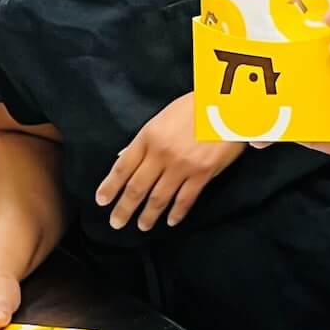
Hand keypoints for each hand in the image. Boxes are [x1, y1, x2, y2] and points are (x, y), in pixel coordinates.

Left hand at [96, 93, 241, 230]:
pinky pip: (185, 199)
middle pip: (137, 187)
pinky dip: (176, 213)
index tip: (102, 201)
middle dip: (124, 208)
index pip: (123, 167)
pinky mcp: (202, 173)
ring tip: (142, 226)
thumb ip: (143, 140)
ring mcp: (182, 165)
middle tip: (116, 222)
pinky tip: (170, 221)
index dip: (110, 186)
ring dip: (148, 215)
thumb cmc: (195, 107)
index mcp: (149, 136)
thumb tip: (122, 157)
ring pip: (159, 197)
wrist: (228, 104)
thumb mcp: (163, 117)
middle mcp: (161, 153)